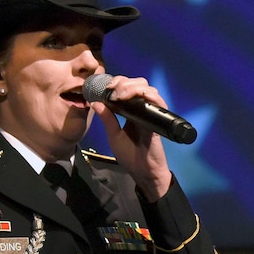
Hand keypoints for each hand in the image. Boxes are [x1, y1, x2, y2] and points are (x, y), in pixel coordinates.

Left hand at [88, 75, 171, 199]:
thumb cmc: (130, 156)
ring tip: (119, 93)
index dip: (118, 82)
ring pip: (148, 88)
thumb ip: (107, 119)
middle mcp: (143, 109)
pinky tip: (132, 98)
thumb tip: (96, 103)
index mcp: (132, 112)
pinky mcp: (158, 120)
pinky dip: (146, 95)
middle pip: (139, 83)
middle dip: (124, 81)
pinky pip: (157, 102)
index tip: (105, 88)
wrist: (144, 172)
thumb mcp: (114, 136)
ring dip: (132, 86)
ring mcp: (152, 113)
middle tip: (112, 89)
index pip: (128, 88)